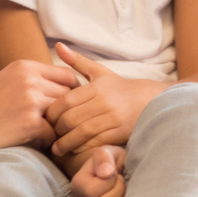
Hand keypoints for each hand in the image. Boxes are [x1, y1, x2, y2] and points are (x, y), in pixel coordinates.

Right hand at [0, 59, 75, 167]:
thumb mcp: (6, 82)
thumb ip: (33, 80)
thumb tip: (67, 86)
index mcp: (24, 66)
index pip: (67, 75)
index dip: (72, 92)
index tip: (67, 107)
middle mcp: (29, 78)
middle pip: (69, 93)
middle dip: (67, 111)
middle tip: (61, 125)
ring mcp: (30, 99)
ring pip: (64, 113)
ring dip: (59, 126)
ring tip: (49, 134)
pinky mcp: (30, 122)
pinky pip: (54, 133)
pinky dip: (48, 141)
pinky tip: (37, 144)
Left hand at [47, 43, 165, 155]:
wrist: (151, 101)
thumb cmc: (120, 87)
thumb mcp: (100, 72)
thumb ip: (77, 61)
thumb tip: (58, 46)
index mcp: (97, 88)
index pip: (66, 101)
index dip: (52, 113)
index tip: (46, 119)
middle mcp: (104, 102)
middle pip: (71, 119)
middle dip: (57, 129)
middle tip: (49, 135)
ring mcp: (113, 119)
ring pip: (82, 133)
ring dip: (66, 143)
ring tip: (57, 148)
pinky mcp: (120, 133)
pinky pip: (96, 142)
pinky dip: (82, 148)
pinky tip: (74, 150)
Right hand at [72, 146, 127, 196]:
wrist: (127, 173)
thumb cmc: (116, 162)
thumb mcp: (111, 151)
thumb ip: (104, 156)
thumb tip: (106, 173)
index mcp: (77, 185)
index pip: (91, 191)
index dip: (110, 182)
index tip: (116, 174)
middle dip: (118, 192)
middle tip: (123, 184)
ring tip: (123, 196)